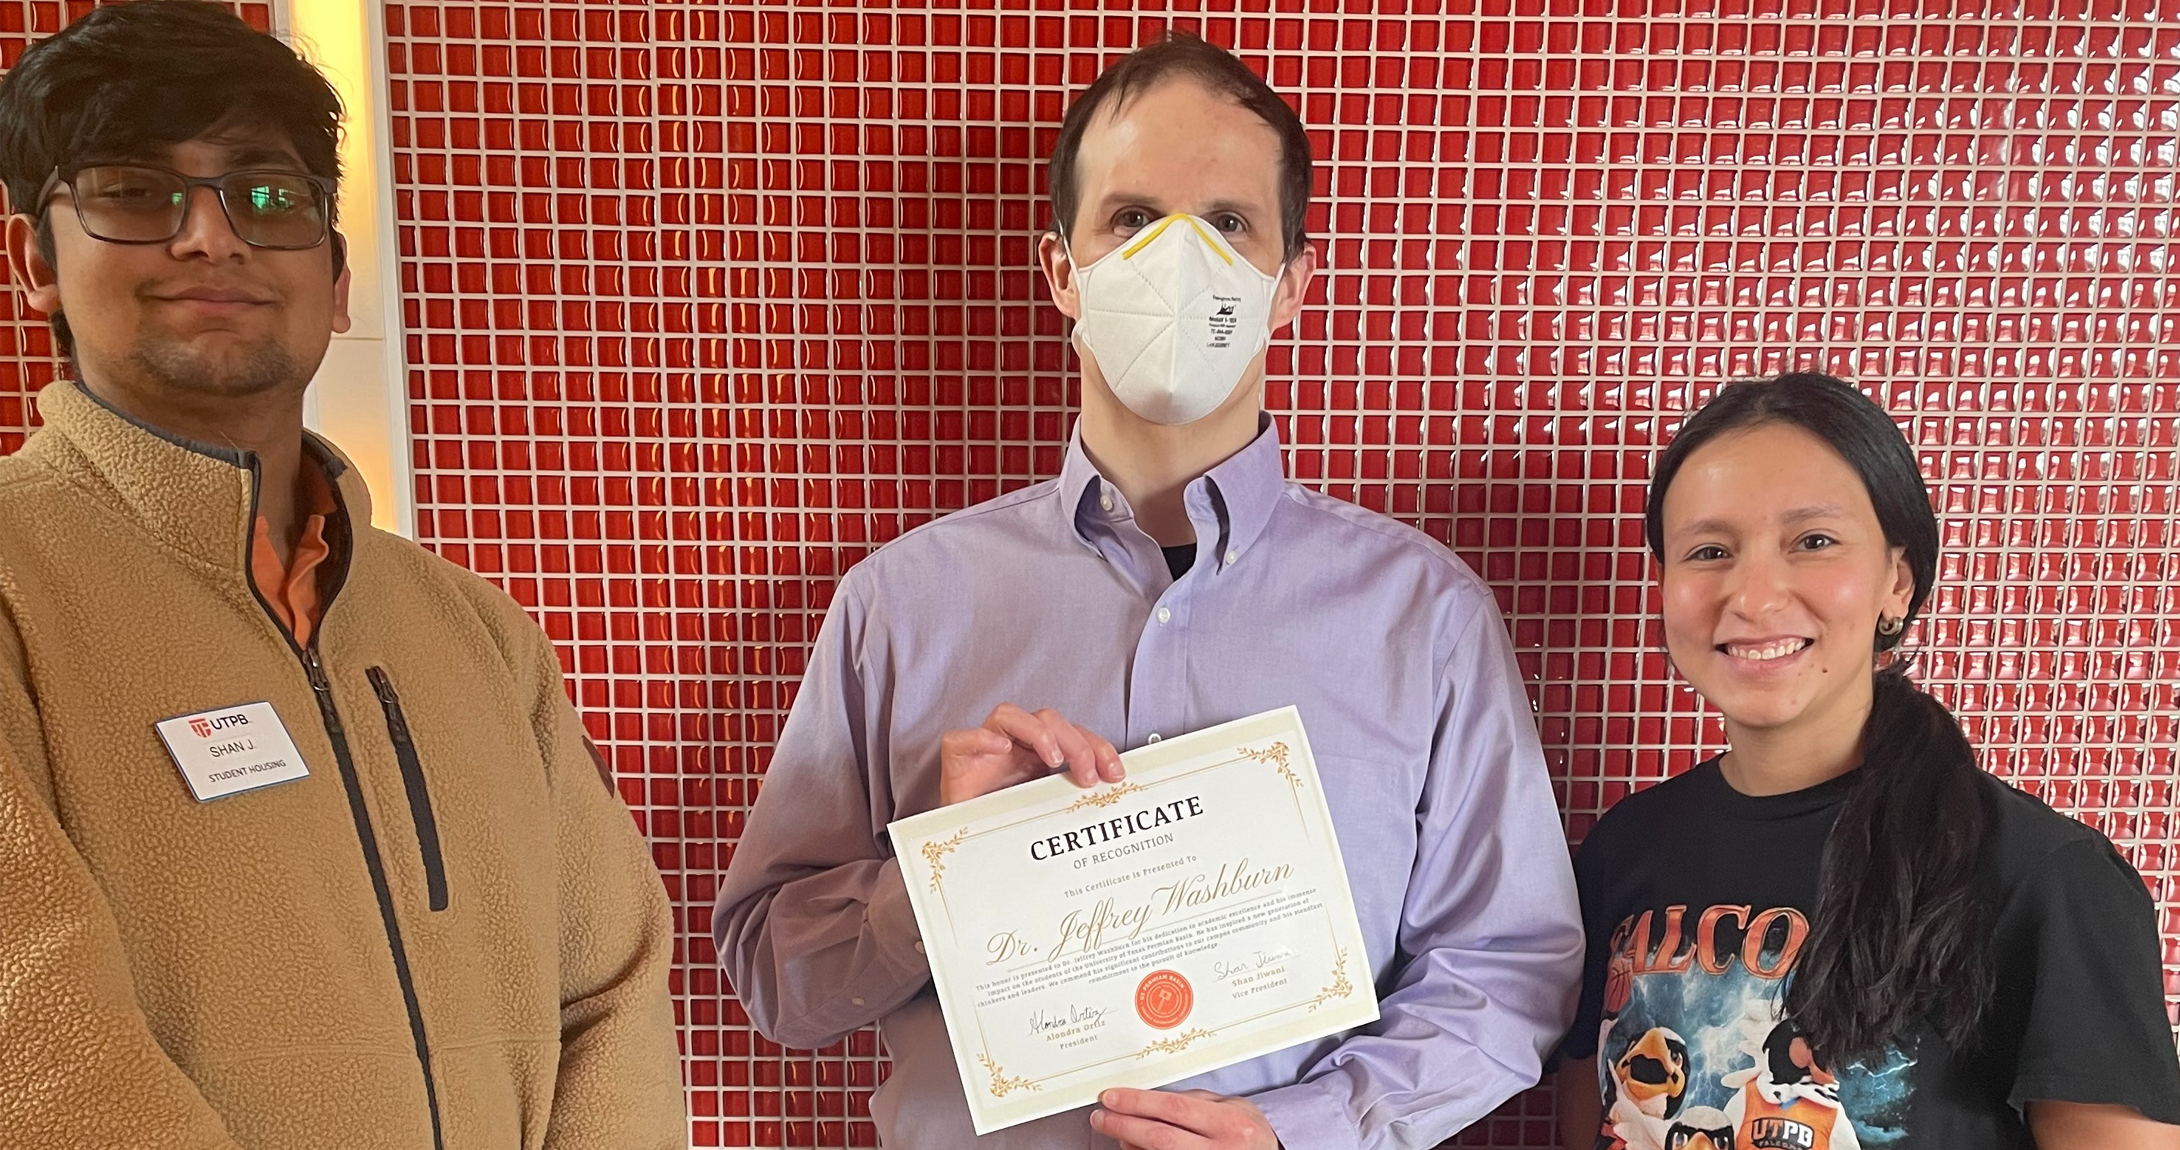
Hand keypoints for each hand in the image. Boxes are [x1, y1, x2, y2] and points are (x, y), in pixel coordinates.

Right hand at [939, 703, 1122, 805]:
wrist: (964, 844)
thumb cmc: (1002, 822)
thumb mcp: (1045, 810)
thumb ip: (1068, 797)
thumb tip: (1108, 802)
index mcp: (1038, 753)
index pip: (1073, 735)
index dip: (1098, 748)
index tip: (1116, 774)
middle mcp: (1014, 743)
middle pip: (1048, 719)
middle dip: (1076, 744)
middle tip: (1087, 776)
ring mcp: (984, 747)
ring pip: (1009, 714)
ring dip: (1038, 732)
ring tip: (1053, 759)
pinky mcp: (956, 756)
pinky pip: (962, 737)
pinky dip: (982, 739)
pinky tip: (1000, 749)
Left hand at [1091, 1088, 1279, 1149]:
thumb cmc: (1248, 1132)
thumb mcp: (1230, 1107)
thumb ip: (1193, 1101)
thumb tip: (1149, 1100)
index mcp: (1227, 1124)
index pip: (1173, 1109)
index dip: (1137, 1103)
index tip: (1112, 1097)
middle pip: (1160, 1137)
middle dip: (1124, 1125)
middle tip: (1101, 1116)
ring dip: (1129, 1143)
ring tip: (1113, 1128)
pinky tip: (1131, 1147)